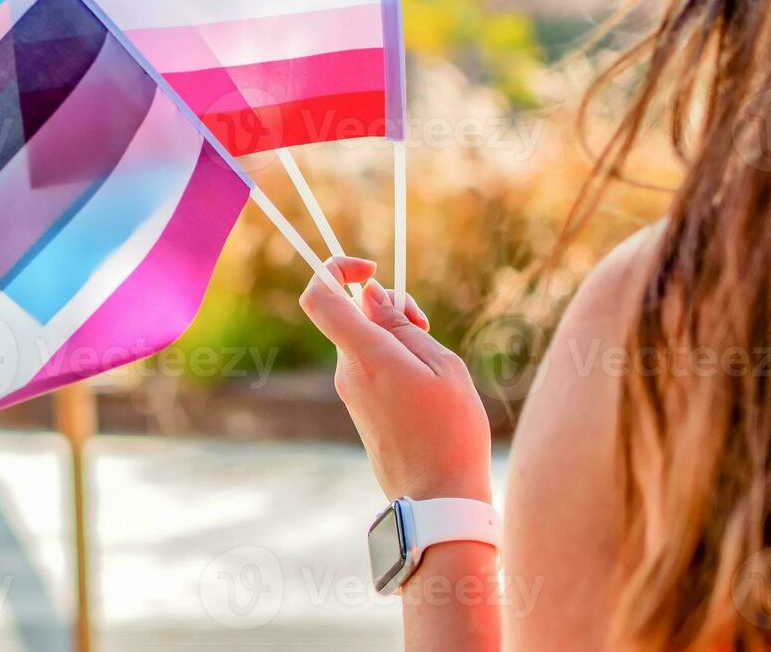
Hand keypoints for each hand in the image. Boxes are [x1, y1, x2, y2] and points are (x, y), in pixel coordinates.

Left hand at [299, 257, 491, 504]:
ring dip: (395, 337)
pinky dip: (394, 361)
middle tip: (425, 326)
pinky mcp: (360, 409)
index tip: (371, 271)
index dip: (336, 270)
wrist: (438, 501)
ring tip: (435, 365)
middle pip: (351, 316)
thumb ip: (402, 327)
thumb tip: (370, 297)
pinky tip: (426, 386)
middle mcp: (347, 371)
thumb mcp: (442, 367)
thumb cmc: (451, 433)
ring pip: (364, 342)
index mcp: (365, 356)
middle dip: (387, 308)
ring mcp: (350, 392)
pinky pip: (370, 367)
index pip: (320, 297)